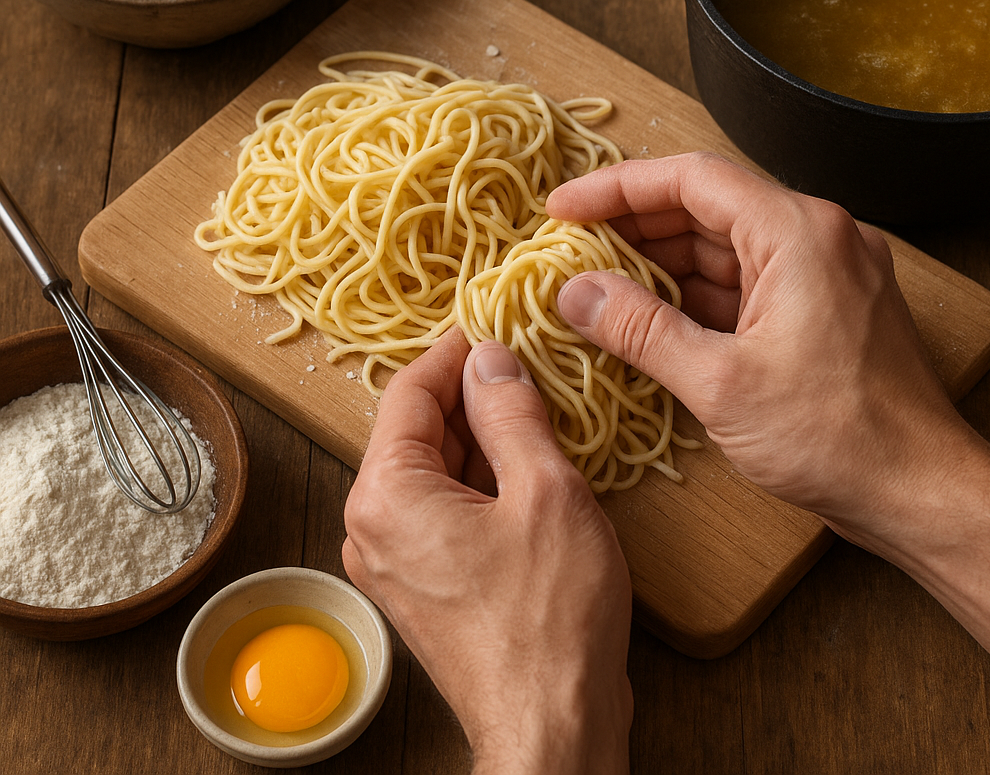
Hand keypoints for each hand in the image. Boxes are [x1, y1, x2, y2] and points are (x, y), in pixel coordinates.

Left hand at [342, 328, 633, 774]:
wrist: (552, 727)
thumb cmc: (549, 617)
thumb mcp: (544, 491)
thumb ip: (512, 412)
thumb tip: (491, 357)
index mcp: (386, 494)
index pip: (409, 391)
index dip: (454, 351)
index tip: (493, 325)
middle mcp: (373, 525)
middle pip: (418, 429)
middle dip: (472, 393)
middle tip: (527, 365)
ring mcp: (395, 559)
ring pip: (435, 468)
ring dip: (482, 436)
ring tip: (537, 411)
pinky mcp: (424, 583)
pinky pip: (445, 507)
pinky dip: (481, 479)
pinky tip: (529, 467)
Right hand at [546, 151, 989, 682]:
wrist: (921, 492)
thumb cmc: (836, 437)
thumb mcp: (720, 383)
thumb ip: (640, 329)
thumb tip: (575, 293)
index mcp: (797, 232)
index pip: (691, 179)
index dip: (617, 187)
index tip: (563, 207)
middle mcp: (816, 237)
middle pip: (706, 208)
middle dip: (633, 227)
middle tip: (569, 250)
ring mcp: (823, 272)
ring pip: (724, 248)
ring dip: (661, 264)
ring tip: (597, 284)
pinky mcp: (822, 308)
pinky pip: (745, 284)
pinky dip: (695, 295)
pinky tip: (649, 315)